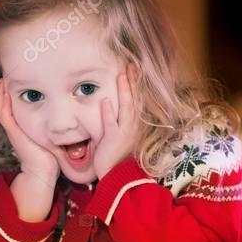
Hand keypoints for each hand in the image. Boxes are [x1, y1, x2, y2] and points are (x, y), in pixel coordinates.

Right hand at [0, 78, 58, 185]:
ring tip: (2, 80)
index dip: (11, 94)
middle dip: (4, 90)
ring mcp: (13, 130)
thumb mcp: (50, 136)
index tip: (15, 80)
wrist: (43, 172)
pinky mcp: (13, 132)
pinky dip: (2, 103)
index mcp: (22, 128)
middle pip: (4, 105)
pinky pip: (4, 114)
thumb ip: (54, 127)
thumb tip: (68, 117)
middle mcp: (15, 128)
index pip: (13, 107)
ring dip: (0, 93)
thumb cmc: (50, 156)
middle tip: (5, 75)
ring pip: (1, 108)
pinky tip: (3, 92)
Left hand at [93, 64, 138, 178]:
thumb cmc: (115, 155)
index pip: (137, 101)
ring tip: (121, 76)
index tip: (132, 70)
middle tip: (131, 65)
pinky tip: (104, 101)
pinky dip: (108, 113)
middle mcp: (134, 127)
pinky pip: (111, 124)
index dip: (135, 85)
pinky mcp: (114, 140)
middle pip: (135, 100)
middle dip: (133, 82)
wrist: (116, 176)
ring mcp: (126, 133)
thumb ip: (118, 120)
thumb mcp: (119, 135)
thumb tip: (109, 102)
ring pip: (126, 109)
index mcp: (136, 125)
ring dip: (124, 92)